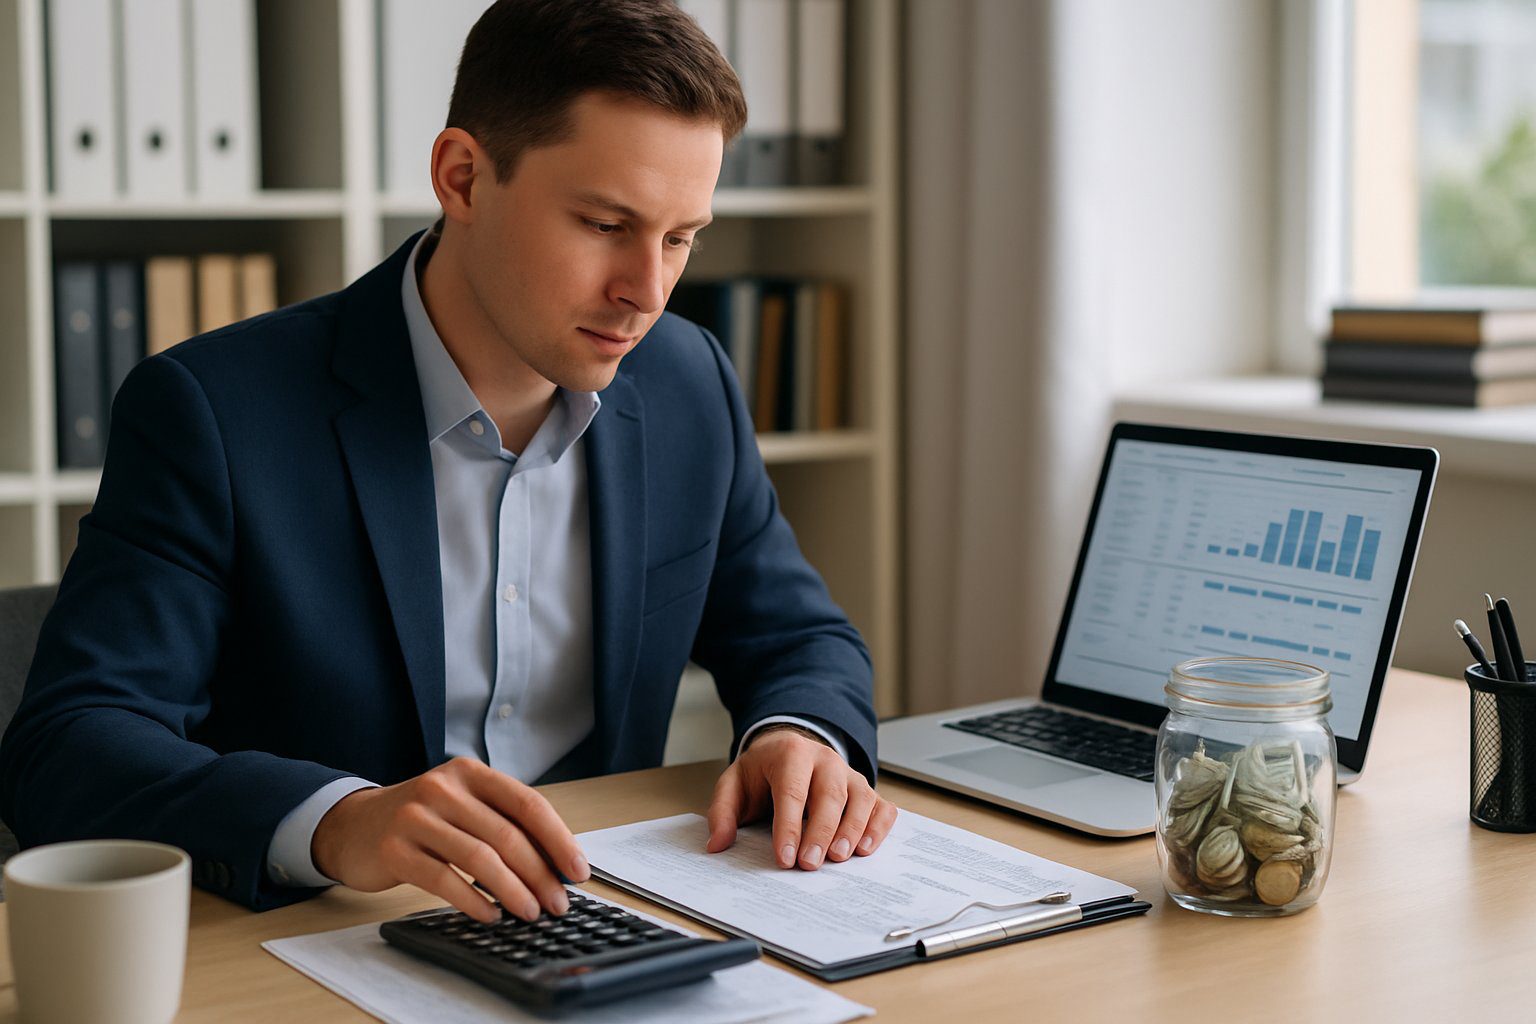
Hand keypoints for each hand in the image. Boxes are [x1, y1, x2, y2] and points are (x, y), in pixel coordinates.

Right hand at [311, 757, 589, 923]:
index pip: (528, 804)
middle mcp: (444, 788)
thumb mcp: (462, 806)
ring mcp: (416, 817)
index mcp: (471, 772)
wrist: (353, 826)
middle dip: (540, 874)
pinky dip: (474, 901)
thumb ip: (502, 823)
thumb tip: (556, 865)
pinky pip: (445, 880)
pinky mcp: (395, 850)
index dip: (558, 840)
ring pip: (480, 858)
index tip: (578, 871)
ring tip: (531, 912)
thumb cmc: (422, 820)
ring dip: (513, 891)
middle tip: (558, 903)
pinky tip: (491, 915)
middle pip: (507, 835)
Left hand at [705, 726, 896, 869]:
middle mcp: (825, 760)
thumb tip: (718, 844)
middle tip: (810, 864)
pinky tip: (866, 848)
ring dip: (852, 830)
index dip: (789, 826)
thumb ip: (723, 812)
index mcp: (791, 754)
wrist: (788, 749)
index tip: (785, 857)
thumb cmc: (763, 772)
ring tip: (840, 857)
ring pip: (860, 799)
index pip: (792, 791)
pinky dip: (878, 827)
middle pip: (829, 795)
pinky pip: (881, 806)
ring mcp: (849, 774)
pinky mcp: (866, 790)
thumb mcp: (735, 784)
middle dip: (820, 832)